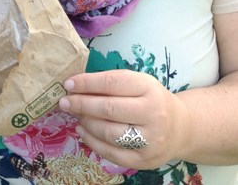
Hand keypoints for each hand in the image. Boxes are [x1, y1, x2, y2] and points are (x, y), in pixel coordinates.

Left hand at [59, 70, 188, 169]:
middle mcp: (152, 114)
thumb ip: (112, 83)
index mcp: (149, 88)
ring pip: (108, 132)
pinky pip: (112, 153)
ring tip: (75, 116)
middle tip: (64, 102)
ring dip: (86, 123)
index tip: (68, 83)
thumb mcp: (138, 83)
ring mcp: (149, 139)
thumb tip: (77, 85)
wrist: (180, 128)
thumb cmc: (151, 99)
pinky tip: (82, 132)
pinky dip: (92, 142)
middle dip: (81, 104)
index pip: (112, 83)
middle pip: (109, 109)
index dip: (87, 83)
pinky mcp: (144, 160)